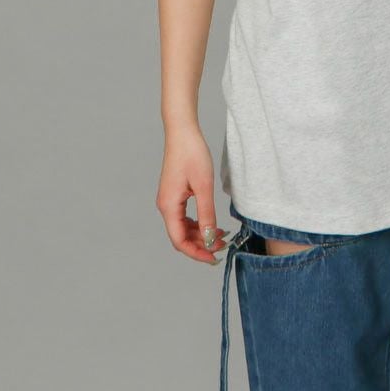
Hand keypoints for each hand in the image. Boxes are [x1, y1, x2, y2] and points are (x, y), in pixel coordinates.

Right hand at [155, 122, 227, 263]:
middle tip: (223, 245)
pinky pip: (184, 217)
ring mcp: (169, 200)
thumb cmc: (192, 154)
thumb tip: (210, 238)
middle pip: (180, 236)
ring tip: (221, 235)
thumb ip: (206, 214)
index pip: (179, 241)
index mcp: (169, 206)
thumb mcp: (204, 186)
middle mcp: (165, 206)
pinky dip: (198, 223)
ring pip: (183, 228)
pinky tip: (212, 223)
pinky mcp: (175, 194)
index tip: (214, 258)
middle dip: (201, 244)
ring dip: (200, 234)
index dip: (196, 253)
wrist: (183, 132)